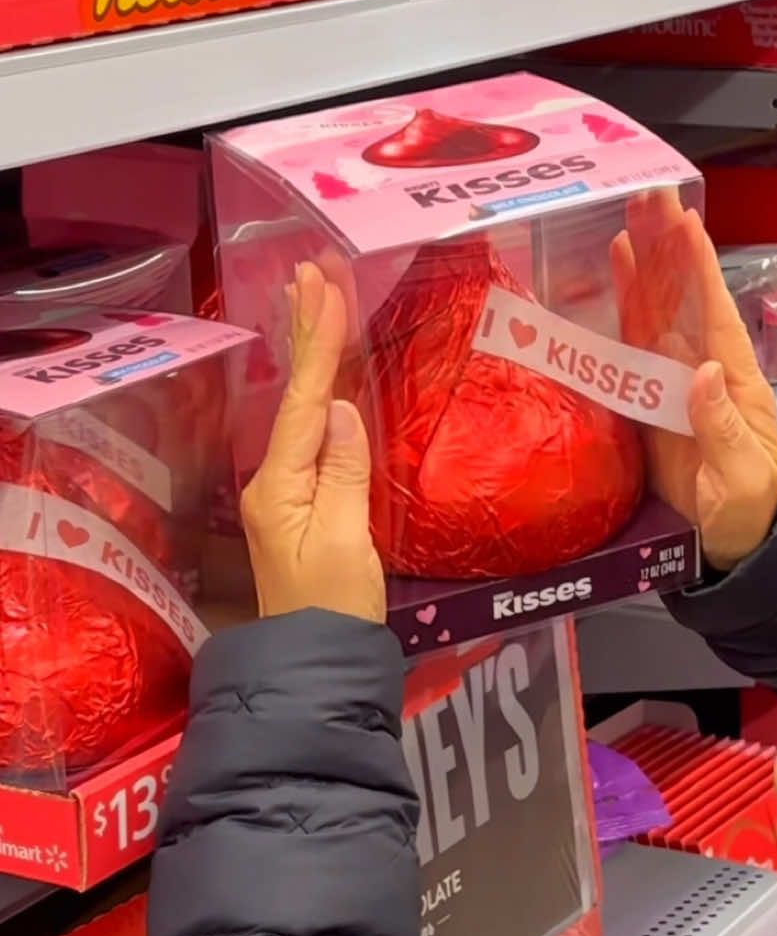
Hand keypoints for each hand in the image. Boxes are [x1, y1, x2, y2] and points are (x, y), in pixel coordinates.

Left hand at [240, 263, 386, 623]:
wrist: (316, 664)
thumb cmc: (334, 609)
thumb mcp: (344, 543)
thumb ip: (343, 475)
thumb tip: (338, 409)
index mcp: (280, 485)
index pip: (302, 400)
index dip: (318, 344)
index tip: (325, 288)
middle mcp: (275, 481)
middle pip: (293, 394)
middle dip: (306, 332)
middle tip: (312, 272)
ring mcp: (286, 492)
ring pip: (299, 408)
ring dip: (309, 353)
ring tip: (312, 299)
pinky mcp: (304, 504)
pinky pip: (309, 432)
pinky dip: (318, 391)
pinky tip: (323, 375)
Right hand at [612, 190, 776, 573]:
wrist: (739, 539)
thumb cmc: (751, 508)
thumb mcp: (741, 476)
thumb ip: (721, 427)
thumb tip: (704, 373)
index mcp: (732, 379)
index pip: (714, 312)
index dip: (698, 267)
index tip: (685, 222)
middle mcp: (703, 366)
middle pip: (683, 295)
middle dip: (668, 245)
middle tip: (649, 194)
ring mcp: (675, 377)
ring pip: (658, 307)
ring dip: (646, 260)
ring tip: (630, 213)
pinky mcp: (650, 396)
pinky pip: (635, 340)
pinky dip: (627, 300)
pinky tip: (618, 265)